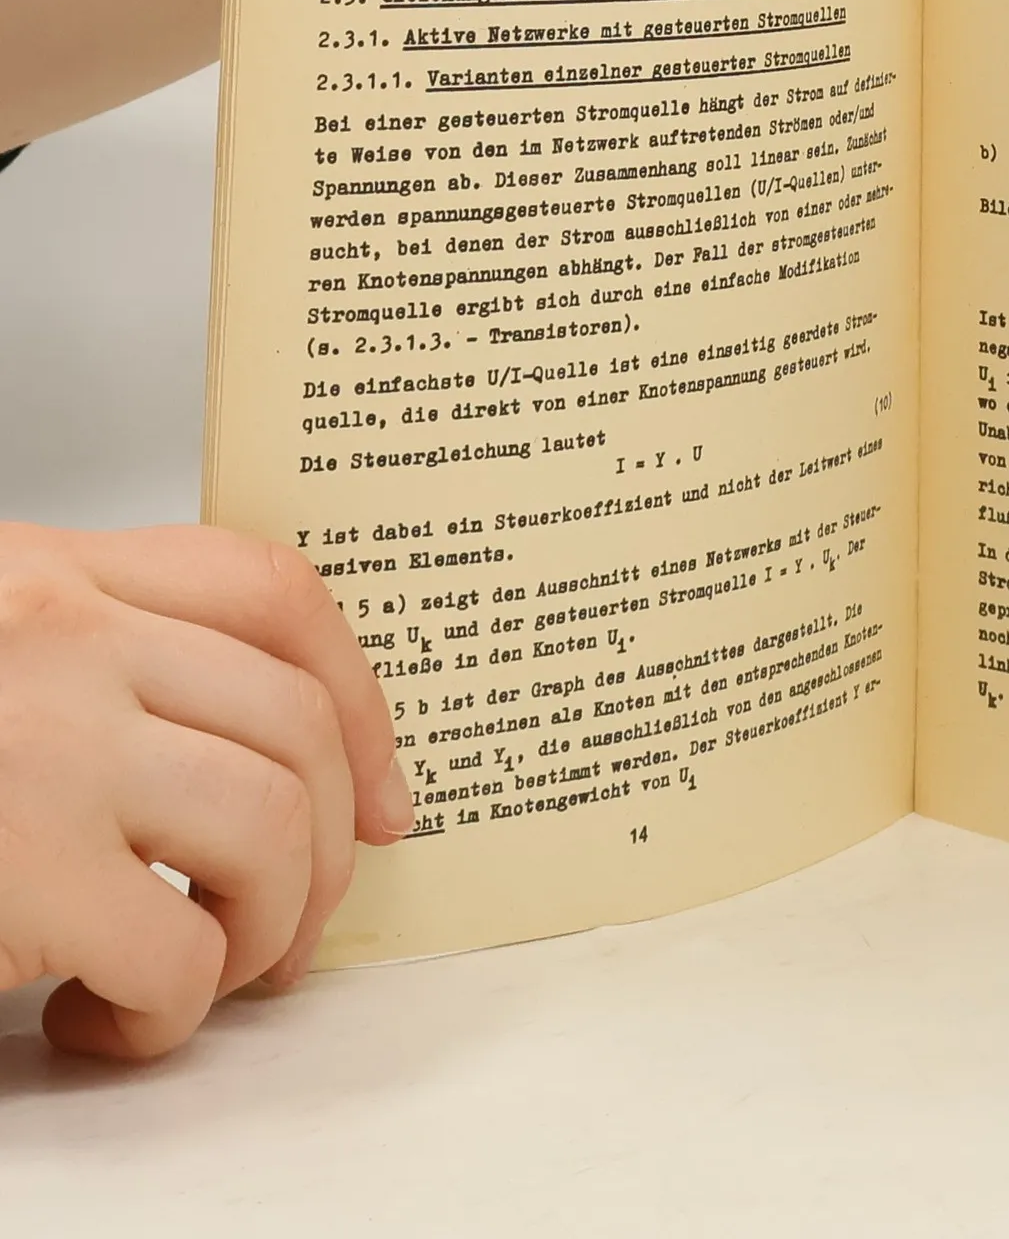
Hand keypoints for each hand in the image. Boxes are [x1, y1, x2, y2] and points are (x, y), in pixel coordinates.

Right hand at [0, 523, 410, 1057]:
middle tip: (289, 925)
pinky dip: (169, 1014)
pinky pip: (179, 953)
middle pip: (299, 723)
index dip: (361, 699)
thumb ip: (103, 667)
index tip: (386, 797)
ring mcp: (42, 745)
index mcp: (50, 575)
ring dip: (265, 928)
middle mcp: (58, 638)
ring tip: (206, 971)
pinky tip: (102, 1019)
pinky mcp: (18, 866)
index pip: (270, 592)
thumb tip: (269, 761)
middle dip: (328, 851)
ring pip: (271, 825)